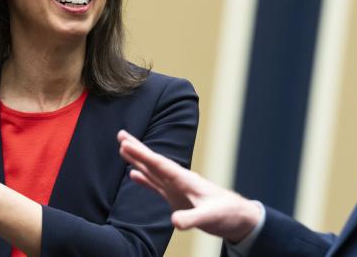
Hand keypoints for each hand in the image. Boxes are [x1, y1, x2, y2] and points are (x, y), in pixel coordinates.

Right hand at [117, 130, 260, 242]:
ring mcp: (177, 188)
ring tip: (122, 149)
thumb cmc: (226, 213)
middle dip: (137, 149)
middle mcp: (179, 180)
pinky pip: (156, 185)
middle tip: (120, 135)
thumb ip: (191, 219)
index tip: (125, 142)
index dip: (141, 154)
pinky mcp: (177, 198)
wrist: (237, 217)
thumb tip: (173, 222)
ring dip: (138, 161)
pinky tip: (133, 175)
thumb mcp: (209, 217)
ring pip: (153, 171)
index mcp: (185, 179)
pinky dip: (144, 179)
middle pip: (153, 162)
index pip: (159, 164)